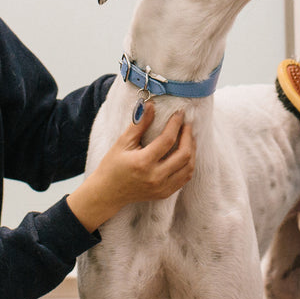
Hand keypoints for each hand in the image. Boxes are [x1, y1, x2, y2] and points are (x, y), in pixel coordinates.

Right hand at [68, 101, 195, 231]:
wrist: (107, 193)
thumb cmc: (112, 166)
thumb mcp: (122, 142)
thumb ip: (139, 124)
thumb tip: (151, 105)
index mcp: (143, 163)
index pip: (167, 140)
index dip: (176, 124)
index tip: (179, 113)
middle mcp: (155, 177)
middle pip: (184, 154)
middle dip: (188, 136)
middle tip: (187, 124)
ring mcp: (162, 188)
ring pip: (189, 167)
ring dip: (192, 150)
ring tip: (188, 137)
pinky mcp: (164, 193)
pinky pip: (185, 178)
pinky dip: (189, 163)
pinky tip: (186, 152)